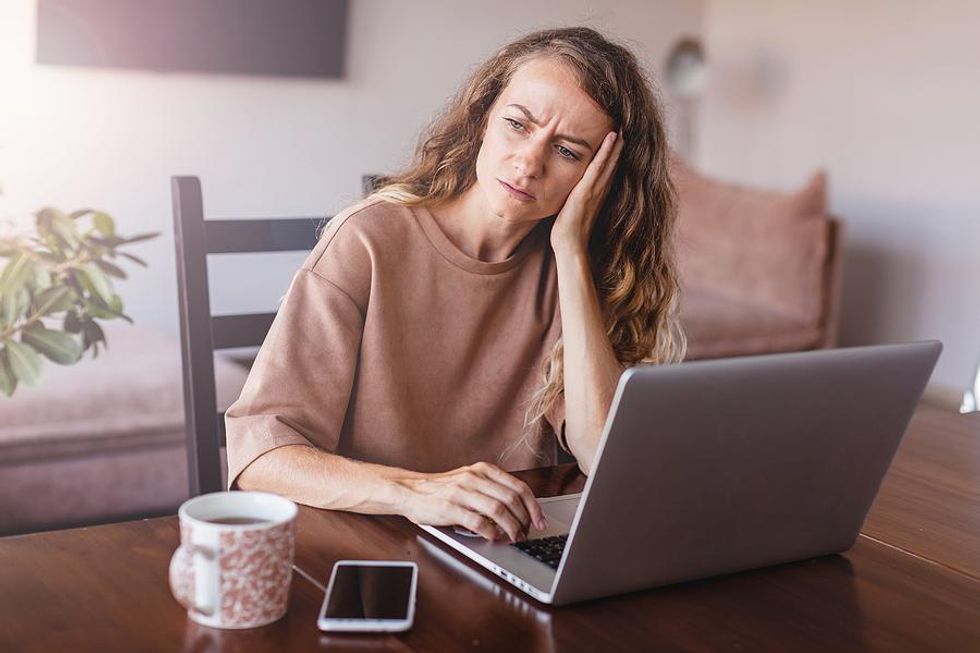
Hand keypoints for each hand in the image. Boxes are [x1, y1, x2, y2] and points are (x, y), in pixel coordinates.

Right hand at [396, 462, 547, 542]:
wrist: (411, 490)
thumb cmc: (443, 489)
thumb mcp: (470, 479)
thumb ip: (492, 487)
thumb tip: (521, 507)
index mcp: (483, 470)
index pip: (518, 487)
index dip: (533, 506)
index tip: (540, 520)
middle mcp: (475, 478)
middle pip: (512, 499)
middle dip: (525, 520)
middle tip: (527, 533)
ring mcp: (462, 492)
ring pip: (498, 511)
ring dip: (511, 528)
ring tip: (514, 538)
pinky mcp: (451, 508)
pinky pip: (478, 522)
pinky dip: (491, 533)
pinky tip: (494, 539)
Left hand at [550, 131, 624, 254]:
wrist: (570, 247)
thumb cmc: (568, 232)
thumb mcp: (572, 210)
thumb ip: (574, 199)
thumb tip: (569, 192)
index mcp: (596, 194)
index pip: (607, 170)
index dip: (612, 155)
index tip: (617, 139)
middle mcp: (600, 190)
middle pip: (612, 163)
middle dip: (618, 146)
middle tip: (623, 127)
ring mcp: (595, 190)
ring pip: (609, 161)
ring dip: (616, 143)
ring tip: (621, 126)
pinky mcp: (587, 191)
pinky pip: (598, 167)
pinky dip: (606, 152)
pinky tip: (611, 139)